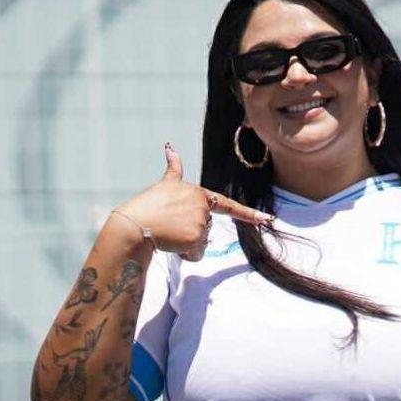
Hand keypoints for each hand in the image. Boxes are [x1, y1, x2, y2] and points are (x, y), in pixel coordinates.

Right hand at [114, 143, 272, 262]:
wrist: (133, 224)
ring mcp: (201, 221)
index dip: (249, 215)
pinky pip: (196, 254)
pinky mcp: (197, 237)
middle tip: (170, 226)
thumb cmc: (147, 207)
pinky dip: (184, 253)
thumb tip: (170, 146)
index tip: (267, 219)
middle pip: (206, 228)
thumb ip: (173, 169)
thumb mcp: (164, 186)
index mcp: (198, 193)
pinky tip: (170, 243)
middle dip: (190, 232)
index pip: (228, 205)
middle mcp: (203, 205)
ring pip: (201, 242)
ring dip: (186, 243)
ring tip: (168, 232)